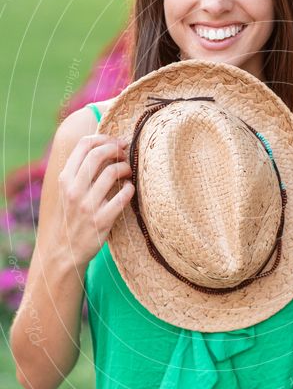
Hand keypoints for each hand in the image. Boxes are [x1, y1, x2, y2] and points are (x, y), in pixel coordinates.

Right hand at [57, 133, 133, 268]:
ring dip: (125, 167)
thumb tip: (102, 145)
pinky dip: (130, 189)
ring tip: (128, 171)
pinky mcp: (101, 220)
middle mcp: (74, 190)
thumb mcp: (67, 191)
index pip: (84, 145)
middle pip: (98, 155)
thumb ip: (79, 170)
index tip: (116, 141)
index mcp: (65, 179)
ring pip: (112, 173)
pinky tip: (130, 189)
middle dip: (116, 148)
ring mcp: (87, 205)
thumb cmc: (71, 216)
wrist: (65, 250)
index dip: (104, 138)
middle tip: (126, 153)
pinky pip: (122, 197)